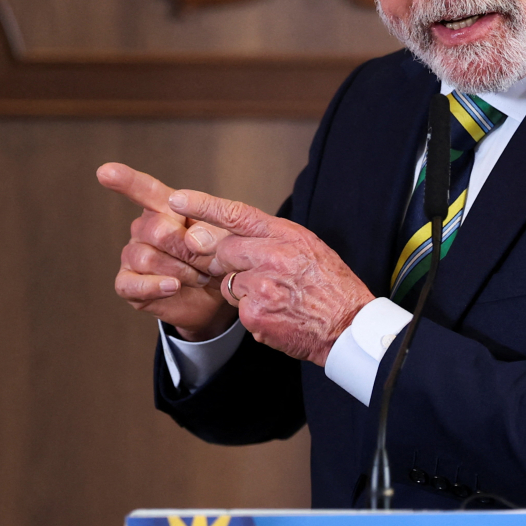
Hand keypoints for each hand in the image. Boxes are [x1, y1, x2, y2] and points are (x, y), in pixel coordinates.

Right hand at [97, 163, 236, 338]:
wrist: (215, 297)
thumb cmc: (217, 260)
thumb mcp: (225, 241)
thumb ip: (212, 233)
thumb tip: (191, 239)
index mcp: (164, 208)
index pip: (145, 190)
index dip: (126, 180)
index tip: (105, 171)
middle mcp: (143, 229)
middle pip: (157, 230)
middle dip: (188, 250)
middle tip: (210, 264)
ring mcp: (132, 256)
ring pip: (147, 258)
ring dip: (181, 272)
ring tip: (201, 278)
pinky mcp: (128, 284)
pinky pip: (132, 284)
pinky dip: (154, 286)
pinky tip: (173, 287)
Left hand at [168, 188, 374, 366]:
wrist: (349, 325)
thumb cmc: (329, 285)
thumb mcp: (307, 247)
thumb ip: (270, 238)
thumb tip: (231, 235)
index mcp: (285, 235)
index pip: (235, 213)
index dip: (202, 205)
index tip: (177, 200)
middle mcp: (271, 256)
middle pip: (223, 251)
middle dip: (227, 262)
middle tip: (252, 273)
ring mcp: (261, 286)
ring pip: (228, 283)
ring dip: (242, 291)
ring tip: (275, 297)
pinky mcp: (254, 314)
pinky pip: (239, 311)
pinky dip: (253, 315)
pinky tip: (277, 315)